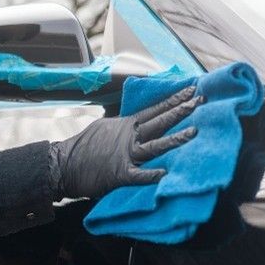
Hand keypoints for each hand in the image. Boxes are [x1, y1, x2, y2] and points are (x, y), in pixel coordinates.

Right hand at [49, 85, 202, 199]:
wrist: (64, 165)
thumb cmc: (83, 147)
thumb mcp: (104, 127)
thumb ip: (123, 124)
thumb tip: (134, 119)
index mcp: (126, 125)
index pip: (155, 109)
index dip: (174, 100)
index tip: (191, 89)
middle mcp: (129, 137)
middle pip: (159, 122)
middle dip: (181, 111)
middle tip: (200, 100)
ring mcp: (125, 155)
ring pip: (154, 145)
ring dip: (174, 139)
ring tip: (194, 132)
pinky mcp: (119, 174)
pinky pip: (138, 175)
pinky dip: (151, 175)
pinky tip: (166, 174)